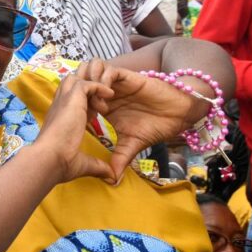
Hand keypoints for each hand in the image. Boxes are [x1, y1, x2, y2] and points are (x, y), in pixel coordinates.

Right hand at [35, 72, 114, 183]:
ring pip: (77, 77)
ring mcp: (63, 100)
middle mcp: (59, 106)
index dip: (85, 102)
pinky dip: (99, 87)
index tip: (96, 114)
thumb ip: (98, 166)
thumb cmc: (60, 163)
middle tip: (102, 97)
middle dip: (86, 85)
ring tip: (107, 93)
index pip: (70, 100)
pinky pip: (88, 83)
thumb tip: (112, 177)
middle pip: (70, 82)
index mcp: (59, 118)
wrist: (49, 160)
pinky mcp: (71, 98)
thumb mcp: (83, 163)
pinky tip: (109, 95)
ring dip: (92, 82)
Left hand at [76, 59, 205, 180]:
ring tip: (96, 105)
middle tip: (83, 111)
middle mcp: (105, 91)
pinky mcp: (127, 77)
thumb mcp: (132, 145)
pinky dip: (103, 81)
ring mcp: (115, 83)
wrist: (177, 115)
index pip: (78, 98)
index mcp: (102, 105)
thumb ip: (119, 159)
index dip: (74, 108)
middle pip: (79, 79)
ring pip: (90, 69)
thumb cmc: (154, 127)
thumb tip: (111, 181)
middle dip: (78, 93)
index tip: (77, 124)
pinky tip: (108, 98)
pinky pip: (108, 70)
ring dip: (89, 84)